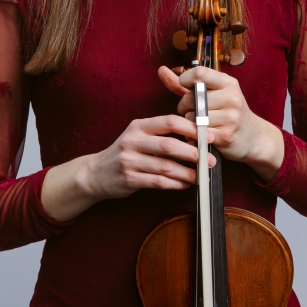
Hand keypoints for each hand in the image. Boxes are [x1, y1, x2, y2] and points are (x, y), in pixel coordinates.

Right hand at [84, 114, 216, 200]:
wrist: (96, 173)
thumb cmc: (126, 153)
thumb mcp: (139, 136)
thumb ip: (162, 134)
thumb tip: (196, 139)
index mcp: (139, 126)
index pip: (169, 121)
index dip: (191, 128)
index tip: (208, 137)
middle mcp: (133, 141)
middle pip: (169, 145)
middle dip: (194, 153)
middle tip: (210, 160)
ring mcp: (129, 160)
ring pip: (166, 167)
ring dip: (188, 173)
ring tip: (202, 176)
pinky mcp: (129, 179)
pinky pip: (159, 182)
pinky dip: (176, 184)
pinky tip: (184, 184)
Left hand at [157, 65, 283, 181]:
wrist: (253, 137)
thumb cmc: (226, 112)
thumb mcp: (211, 93)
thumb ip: (183, 84)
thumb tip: (161, 69)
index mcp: (227, 82)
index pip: (199, 73)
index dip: (185, 80)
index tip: (186, 89)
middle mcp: (232, 97)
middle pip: (191, 98)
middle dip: (184, 106)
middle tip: (191, 112)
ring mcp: (231, 116)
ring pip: (193, 117)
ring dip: (189, 122)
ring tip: (197, 123)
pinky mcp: (227, 135)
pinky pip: (198, 133)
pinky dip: (195, 135)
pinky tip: (201, 134)